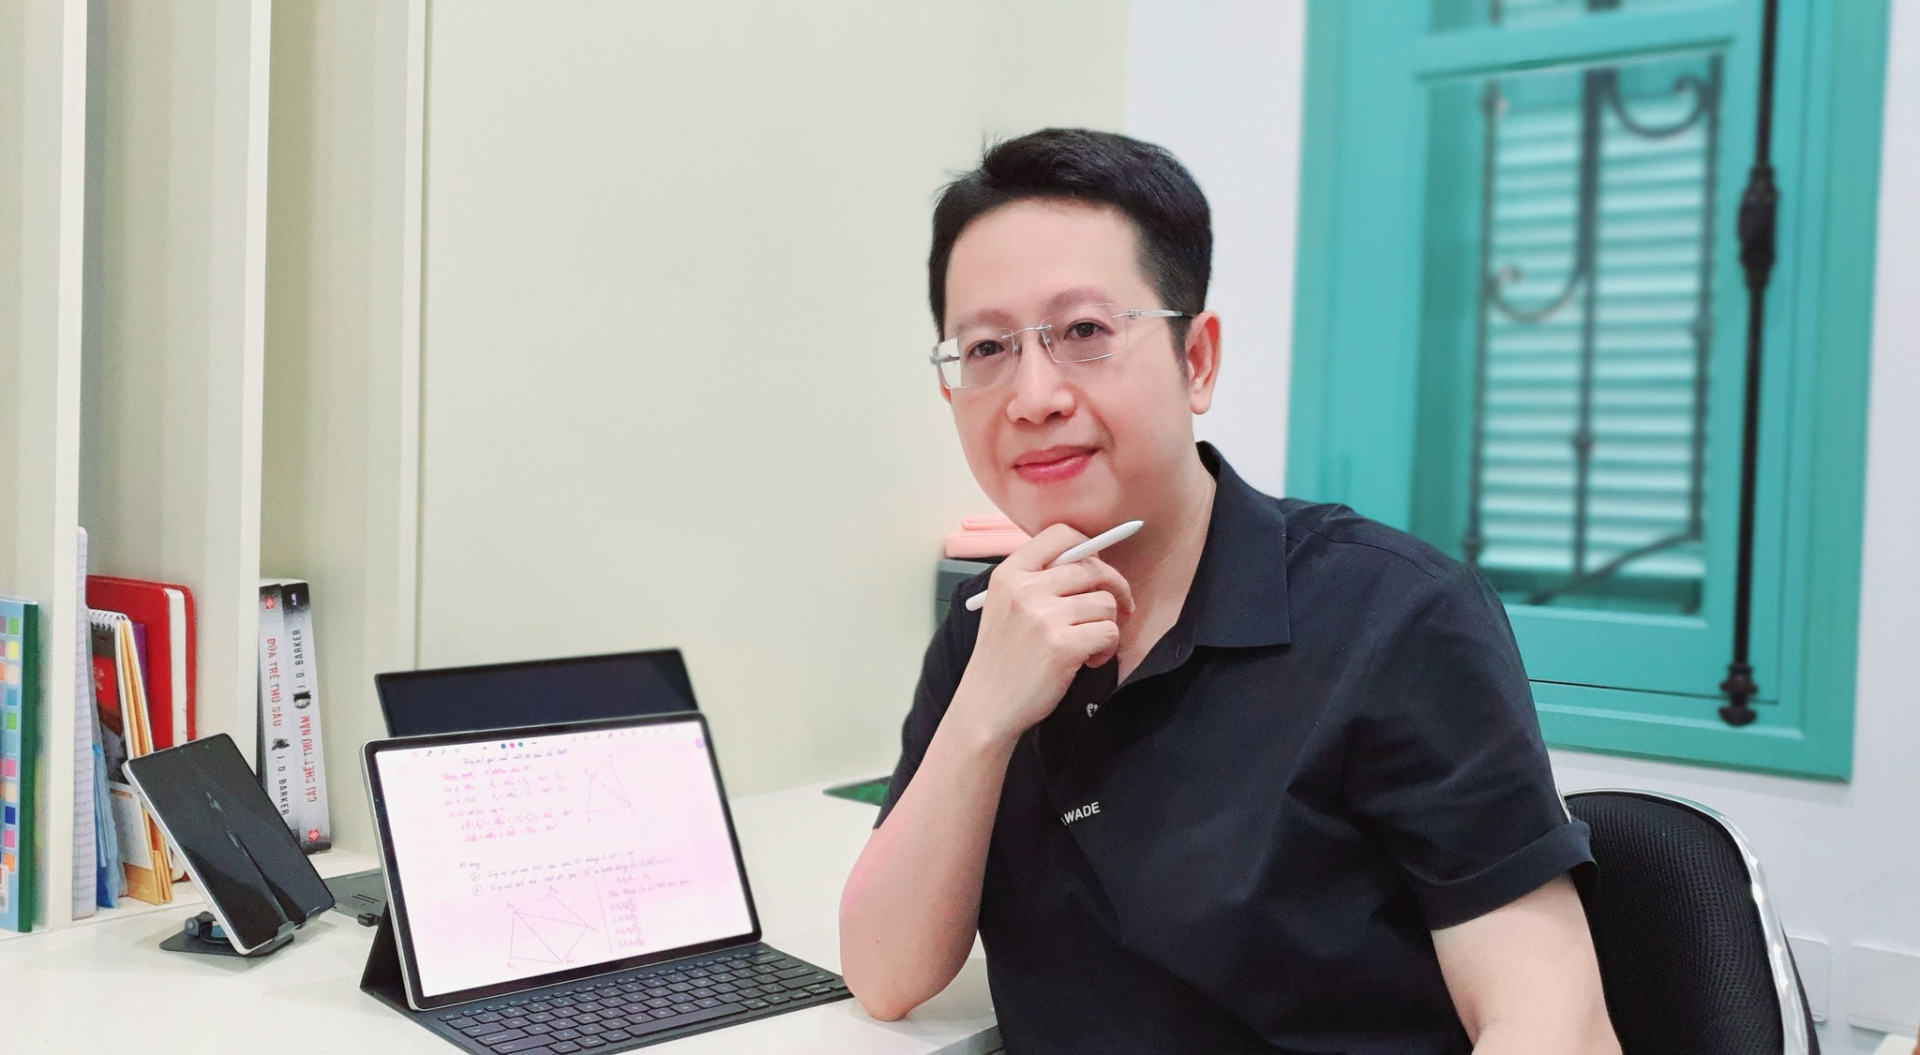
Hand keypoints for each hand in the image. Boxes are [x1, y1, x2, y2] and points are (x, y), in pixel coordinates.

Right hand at [951, 524, 1134, 745]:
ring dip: (1108, 624)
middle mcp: (1025, 589)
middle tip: (1118, 608)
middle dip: (1114, 588)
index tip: (1098, 567)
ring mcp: (1044, 617)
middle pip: (1092, 568)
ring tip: (1090, 644)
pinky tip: (1090, 660)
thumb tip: (1090, 562)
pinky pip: (1109, 632)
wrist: (986, 707)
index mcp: (1009, 574)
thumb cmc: (1001, 659)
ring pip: (1105, 602)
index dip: (1089, 546)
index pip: (1060, 534)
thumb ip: (1037, 580)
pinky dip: (1107, 648)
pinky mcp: (1064, 646)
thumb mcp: (1004, 606)